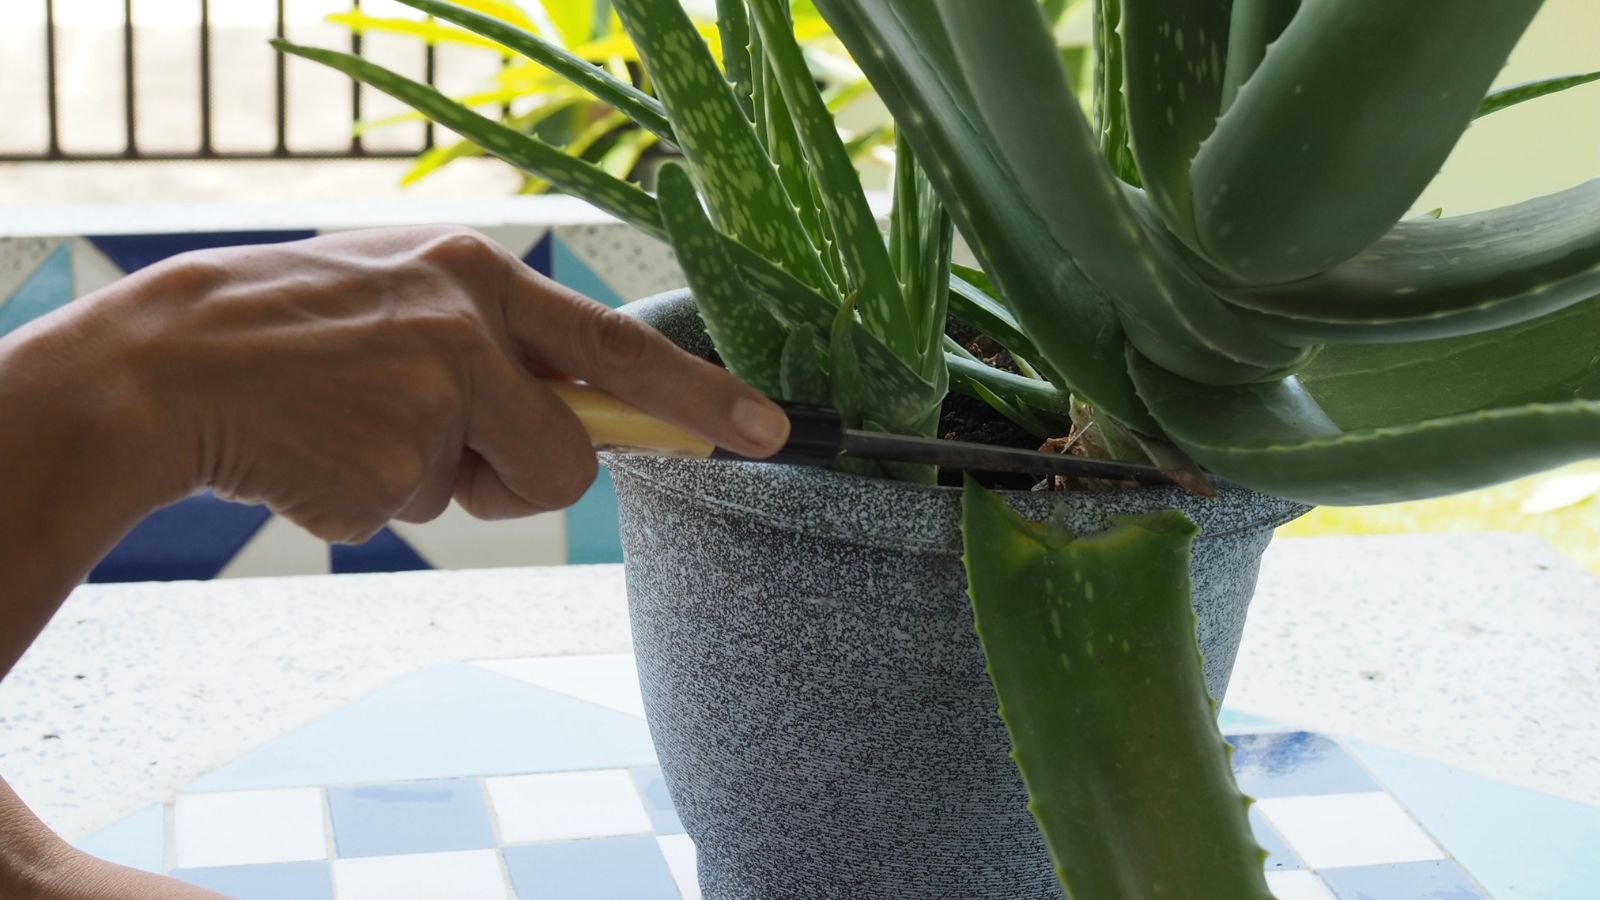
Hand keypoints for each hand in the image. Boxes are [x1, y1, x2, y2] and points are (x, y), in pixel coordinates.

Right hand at [68, 226, 789, 542]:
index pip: (620, 349)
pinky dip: (368, 501)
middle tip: (447, 445)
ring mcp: (426, 401)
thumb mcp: (405, 295)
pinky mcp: (382, 469)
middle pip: (570, 460)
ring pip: (493, 496)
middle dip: (527, 477)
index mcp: (479, 278)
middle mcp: (466, 332)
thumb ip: (497, 341)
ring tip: (360, 428)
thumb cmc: (295, 327)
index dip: (702, 397)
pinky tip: (317, 451)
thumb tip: (588, 412)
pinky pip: (411, 516)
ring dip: (443, 486)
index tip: (770, 433)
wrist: (165, 361)